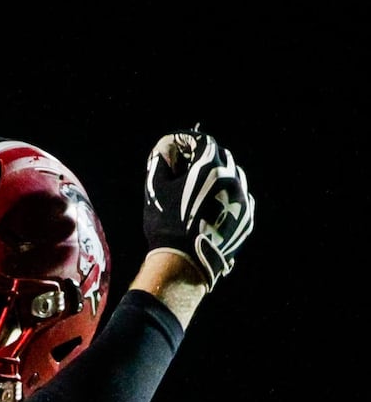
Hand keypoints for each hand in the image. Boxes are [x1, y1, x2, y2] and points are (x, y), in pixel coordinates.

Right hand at [143, 126, 254, 288]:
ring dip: (219, 176)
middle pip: (221, 155)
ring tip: (200, 189)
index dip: (187, 140)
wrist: (185, 261)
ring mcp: (244, 198)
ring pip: (234, 176)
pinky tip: (213, 207)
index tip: (176, 147)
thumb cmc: (166, 223)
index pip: (202, 140)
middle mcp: (233, 178)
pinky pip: (241, 198)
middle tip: (187, 166)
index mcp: (210, 167)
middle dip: (204, 156)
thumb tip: (164, 149)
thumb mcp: (155, 190)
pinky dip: (228, 196)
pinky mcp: (247, 217)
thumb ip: (160, 163)